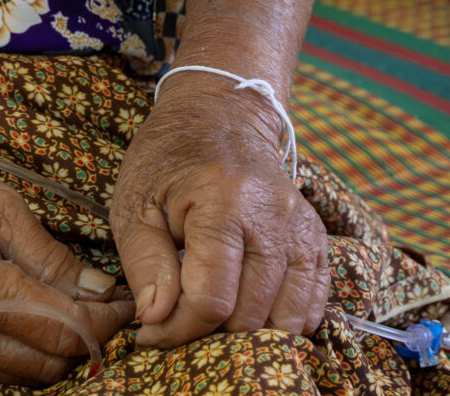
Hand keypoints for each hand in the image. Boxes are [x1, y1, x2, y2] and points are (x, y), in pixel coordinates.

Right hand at [0, 150, 132, 387]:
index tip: (125, 302)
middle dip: (88, 339)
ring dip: (58, 353)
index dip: (104, 321)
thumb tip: (98, 288)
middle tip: (107, 307)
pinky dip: (24, 358)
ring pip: (25, 377)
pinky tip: (35, 324)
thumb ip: (49, 256)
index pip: (62, 328)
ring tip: (76, 314)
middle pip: (49, 363)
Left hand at [109, 75, 330, 346]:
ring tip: (215, 324)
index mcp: (222, 202)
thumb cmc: (168, 159)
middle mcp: (272, 215)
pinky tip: (253, 316)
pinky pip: (314, 301)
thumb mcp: (135, 203)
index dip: (178, 331)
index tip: (152, 334)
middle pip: (252, 314)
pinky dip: (286, 322)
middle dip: (211, 336)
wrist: (222, 113)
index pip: (211, 299)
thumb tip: (156, 321)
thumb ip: (145, 263)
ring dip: (251, 335)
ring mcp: (300, 226)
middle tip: (181, 327)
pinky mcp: (315, 236)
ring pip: (289, 317)